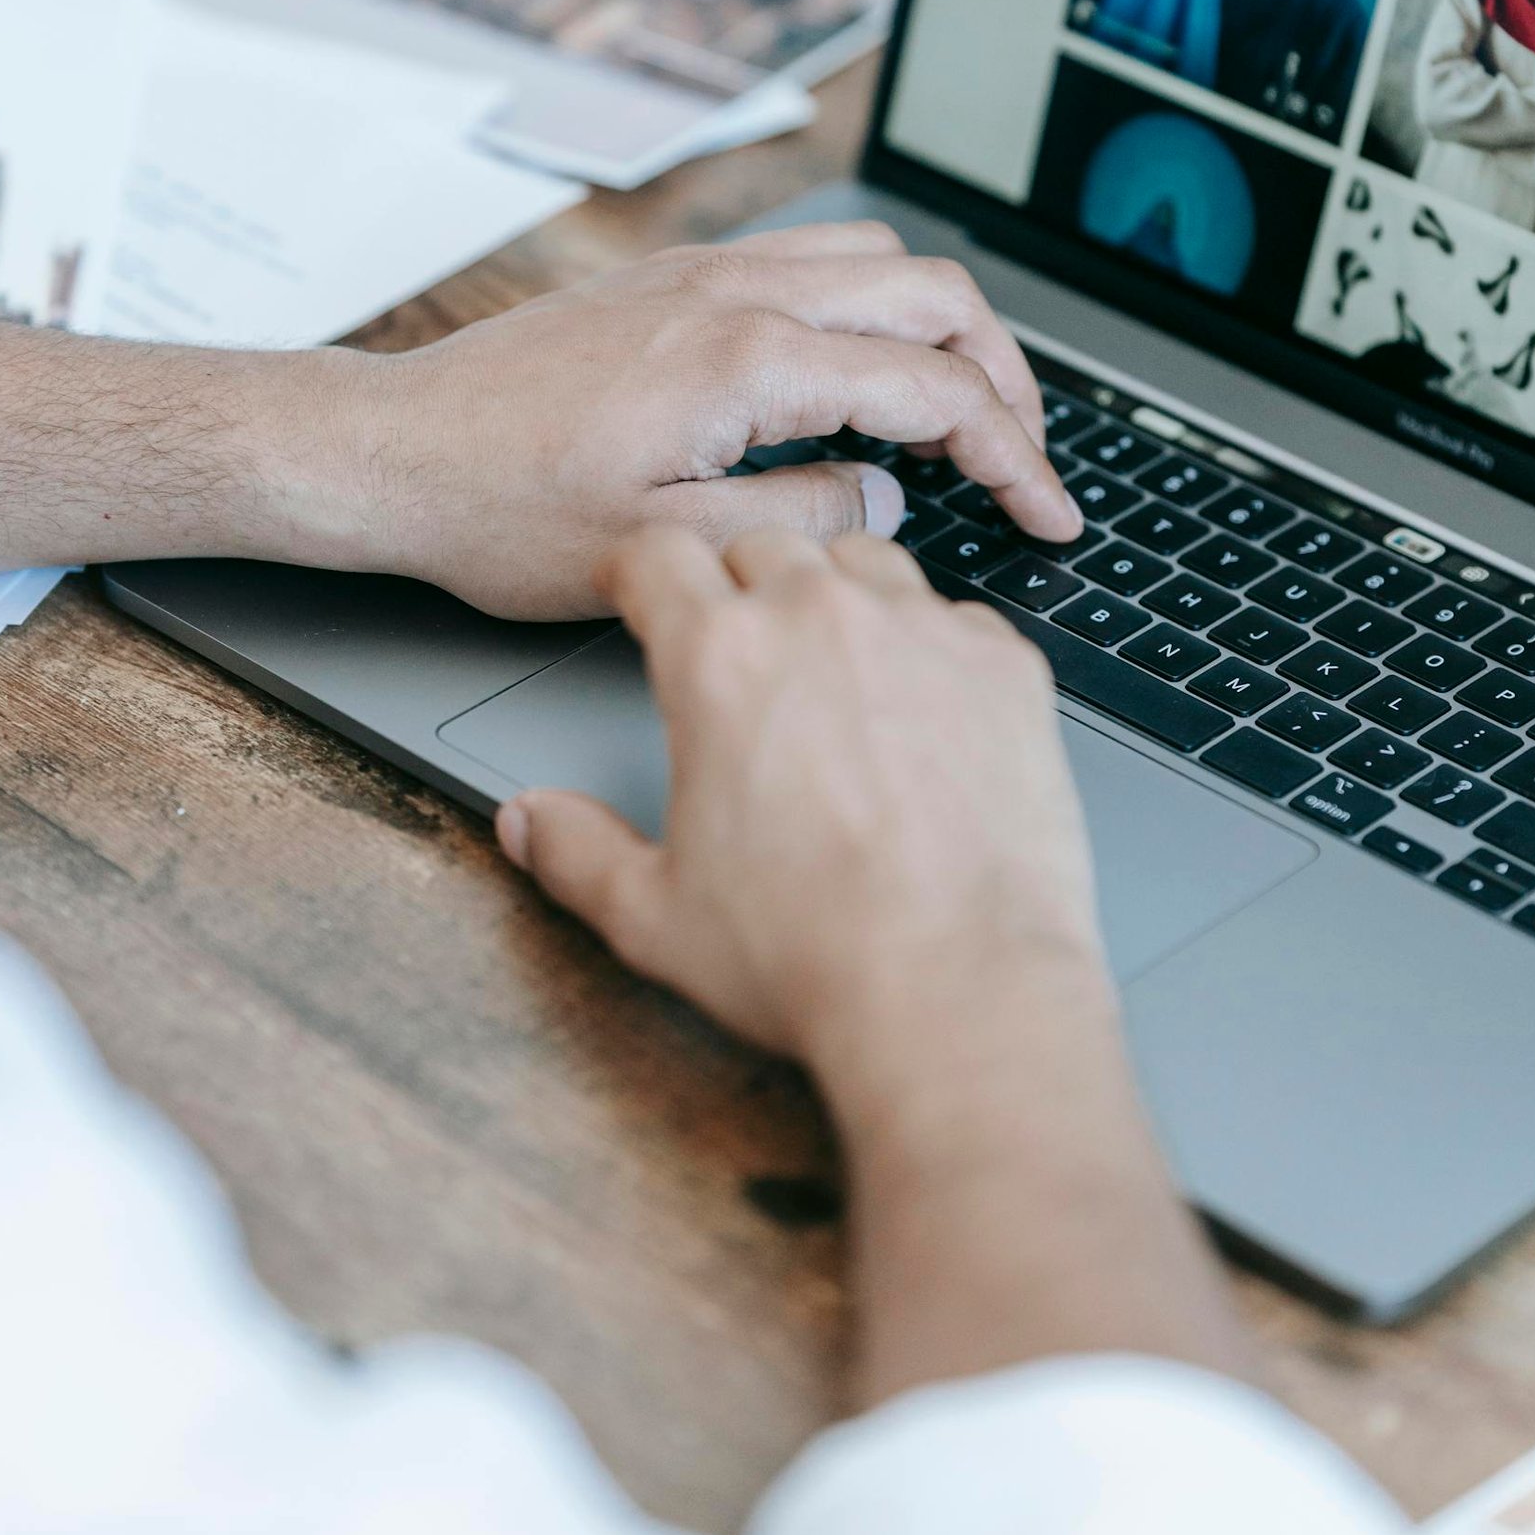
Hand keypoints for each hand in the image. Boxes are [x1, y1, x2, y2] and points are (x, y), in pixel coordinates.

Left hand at [363, 220, 1080, 616]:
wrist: (390, 450)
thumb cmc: (501, 510)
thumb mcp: (662, 549)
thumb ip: (798, 521)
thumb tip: (885, 499)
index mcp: (747, 360)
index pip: (935, 388)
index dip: (1016, 455)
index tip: (1049, 514)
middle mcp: (735, 292)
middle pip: (933, 292)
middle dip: (1005, 373)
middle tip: (1025, 457)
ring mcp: (703, 272)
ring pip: (877, 259)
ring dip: (944, 326)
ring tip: (965, 408)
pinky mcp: (672, 278)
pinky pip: (811, 259)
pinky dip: (874, 307)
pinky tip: (864, 373)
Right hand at [495, 521, 1105, 1064]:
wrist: (960, 988)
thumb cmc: (812, 955)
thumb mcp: (655, 916)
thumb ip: (576, 853)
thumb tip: (528, 823)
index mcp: (718, 659)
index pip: (657, 555)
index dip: (638, 572)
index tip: (640, 588)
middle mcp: (820, 618)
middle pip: (762, 547)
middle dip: (739, 585)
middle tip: (740, 646)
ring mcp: (923, 632)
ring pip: (863, 562)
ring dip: (836, 594)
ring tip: (833, 662)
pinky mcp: (1006, 665)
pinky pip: (955, 614)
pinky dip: (929, 642)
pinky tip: (922, 704)